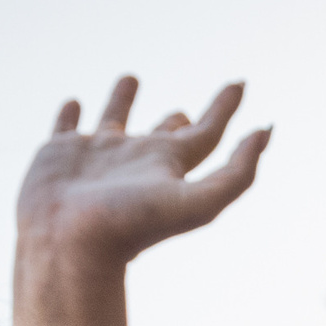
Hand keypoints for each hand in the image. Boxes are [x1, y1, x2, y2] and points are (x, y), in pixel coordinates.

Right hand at [15, 76, 269, 265]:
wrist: (68, 247)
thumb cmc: (133, 226)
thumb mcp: (200, 201)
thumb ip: (238, 172)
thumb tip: (267, 132)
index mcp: (169, 167)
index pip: (207, 133)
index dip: (226, 107)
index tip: (241, 83)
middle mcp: (136, 160)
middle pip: (163, 134)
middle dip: (176, 119)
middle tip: (185, 111)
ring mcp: (96, 157)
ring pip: (114, 119)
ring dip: (123, 99)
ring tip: (131, 78)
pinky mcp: (58, 154)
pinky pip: (65, 127)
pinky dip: (69, 114)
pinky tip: (73, 103)